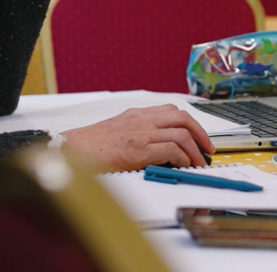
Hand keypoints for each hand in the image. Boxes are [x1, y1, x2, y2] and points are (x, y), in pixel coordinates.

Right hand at [60, 105, 214, 172]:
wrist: (68, 152)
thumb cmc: (89, 147)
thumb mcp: (117, 131)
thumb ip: (138, 133)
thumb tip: (161, 147)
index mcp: (136, 114)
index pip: (173, 111)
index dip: (192, 123)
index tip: (200, 137)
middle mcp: (141, 119)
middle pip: (182, 117)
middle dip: (201, 134)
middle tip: (207, 149)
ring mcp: (140, 133)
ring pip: (181, 132)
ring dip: (195, 150)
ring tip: (199, 163)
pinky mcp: (137, 149)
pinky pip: (171, 148)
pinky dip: (183, 157)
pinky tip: (183, 165)